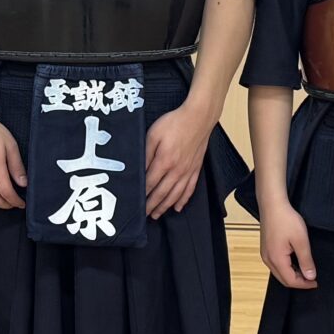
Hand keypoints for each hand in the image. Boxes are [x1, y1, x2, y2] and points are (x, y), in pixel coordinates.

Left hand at [143, 103, 214, 218]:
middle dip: (151, 206)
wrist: (199, 117)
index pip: (150, 184)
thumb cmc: (175, 123)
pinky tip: (178, 207)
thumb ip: (146, 153)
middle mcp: (177, 170)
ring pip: (175, 195)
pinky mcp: (196, 169)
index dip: (142, 195)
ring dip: (165, 206)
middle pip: (162, 193)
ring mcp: (188, 171)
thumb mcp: (153, 134)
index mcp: (164, 161)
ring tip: (157, 214)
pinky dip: (183, 200)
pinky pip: (189, 189)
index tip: (135, 204)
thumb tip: (140, 170)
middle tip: (143, 216)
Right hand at [259, 196, 317, 288]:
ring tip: (305, 270)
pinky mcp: (265, 249)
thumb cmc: (285, 219)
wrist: (272, 205)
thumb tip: (310, 276)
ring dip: (292, 275)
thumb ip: (306, 261)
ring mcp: (265, 254)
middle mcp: (268, 259)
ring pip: (279, 273)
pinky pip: (276, 265)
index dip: (304, 284)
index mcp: (276, 259)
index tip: (315, 282)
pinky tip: (295, 262)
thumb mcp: (301, 241)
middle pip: (283, 279)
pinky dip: (286, 268)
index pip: (291, 281)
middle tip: (312, 279)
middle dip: (298, 282)